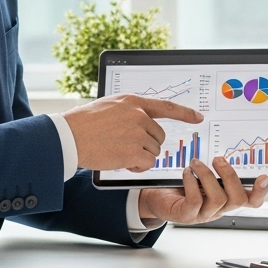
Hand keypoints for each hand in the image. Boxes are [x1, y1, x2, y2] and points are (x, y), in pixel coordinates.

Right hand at [62, 94, 201, 170]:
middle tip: (126, 146)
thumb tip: (145, 119)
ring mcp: (137, 133)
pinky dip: (137, 166)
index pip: (166, 106)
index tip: (198, 117)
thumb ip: (130, 110)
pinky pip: (147, 163)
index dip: (184, 112)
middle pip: (159, 136)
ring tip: (118, 151)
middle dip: (147, 145)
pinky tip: (121, 161)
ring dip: (140, 156)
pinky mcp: (133, 151)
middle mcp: (139, 115)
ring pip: (154, 151)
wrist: (69, 136)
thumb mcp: (110, 106)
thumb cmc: (84, 123)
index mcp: (133, 101)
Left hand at [138, 155, 267, 224]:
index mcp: (227, 197)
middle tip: (218, 159)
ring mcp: (203, 214)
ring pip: (217, 199)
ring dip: (207, 176)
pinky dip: (192, 183)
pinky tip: (187, 173)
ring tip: (196, 162)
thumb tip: (225, 148)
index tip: (263, 176)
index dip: (260, 192)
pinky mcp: (186, 215)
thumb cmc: (181, 184)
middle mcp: (219, 208)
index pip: (252, 201)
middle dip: (229, 176)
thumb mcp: (203, 174)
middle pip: (237, 199)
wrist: (157, 196)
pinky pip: (195, 201)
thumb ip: (217, 167)